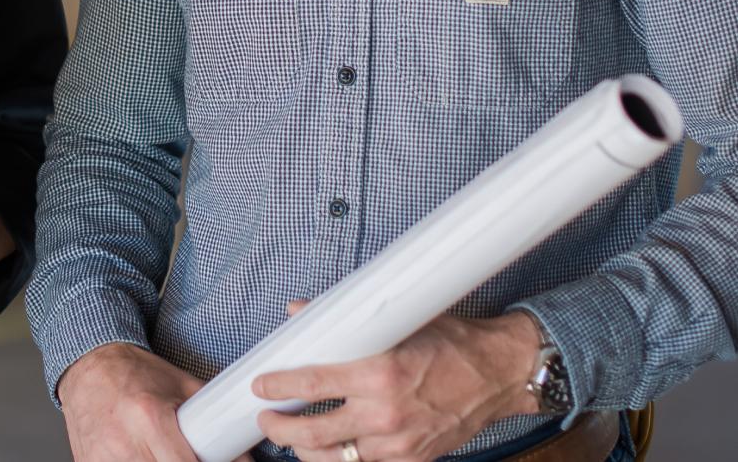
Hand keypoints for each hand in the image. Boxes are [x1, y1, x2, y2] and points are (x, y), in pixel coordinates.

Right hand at [59, 342, 243, 461]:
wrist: (89, 366)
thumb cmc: (135, 374)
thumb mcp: (180, 387)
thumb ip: (212, 416)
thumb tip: (246, 453)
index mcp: (150, 417)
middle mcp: (124, 442)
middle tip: (187, 456)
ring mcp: (103, 459)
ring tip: (162, 454)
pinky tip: (141, 457)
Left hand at [254, 309, 541, 461]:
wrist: (497, 374)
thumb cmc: (450, 342)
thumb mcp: (396, 322)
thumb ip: (343, 320)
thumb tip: (300, 312)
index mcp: (377, 372)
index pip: (312, 382)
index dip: (279, 386)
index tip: (260, 387)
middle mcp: (385, 412)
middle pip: (314, 431)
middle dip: (282, 428)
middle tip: (266, 418)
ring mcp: (399, 442)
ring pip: (336, 457)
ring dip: (307, 451)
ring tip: (292, 439)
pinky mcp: (413, 459)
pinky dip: (344, 460)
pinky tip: (331, 451)